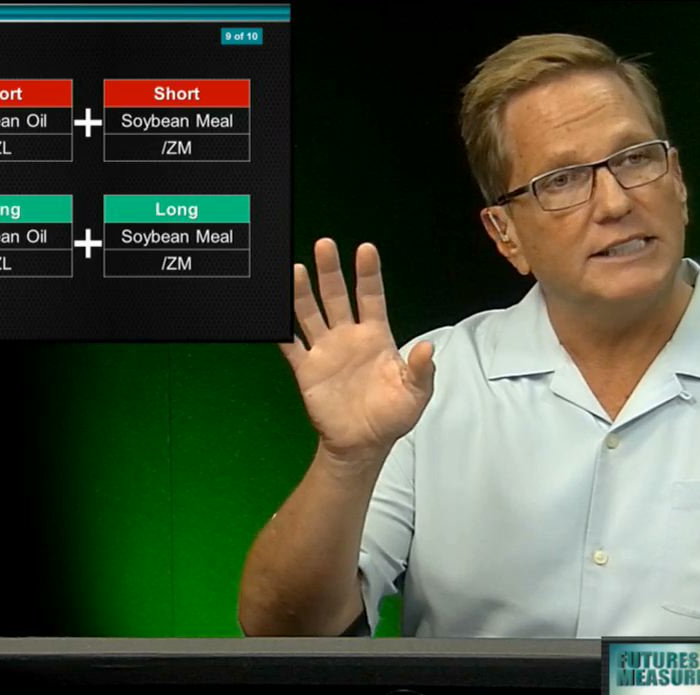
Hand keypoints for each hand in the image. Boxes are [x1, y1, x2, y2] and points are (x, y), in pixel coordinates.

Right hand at [279, 238, 435, 461]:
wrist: (363, 445)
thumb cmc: (392, 415)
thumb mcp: (416, 394)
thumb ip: (420, 370)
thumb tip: (428, 347)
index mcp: (376, 336)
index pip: (371, 297)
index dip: (369, 274)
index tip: (365, 249)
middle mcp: (348, 336)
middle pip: (337, 296)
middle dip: (331, 272)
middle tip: (325, 245)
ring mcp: (325, 351)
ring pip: (310, 314)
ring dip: (303, 293)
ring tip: (296, 270)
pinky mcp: (306, 369)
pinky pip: (290, 346)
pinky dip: (280, 330)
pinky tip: (271, 311)